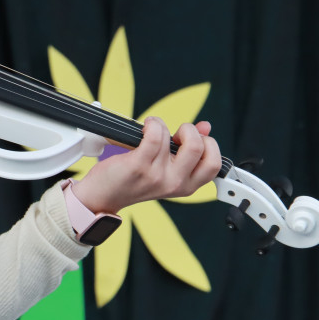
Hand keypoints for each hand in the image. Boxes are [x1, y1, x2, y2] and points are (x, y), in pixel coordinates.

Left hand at [70, 117, 220, 213]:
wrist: (104, 195)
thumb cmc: (134, 179)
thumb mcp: (167, 168)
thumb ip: (187, 150)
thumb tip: (205, 126)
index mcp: (186, 186)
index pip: (214, 164)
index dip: (208, 144)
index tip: (192, 140)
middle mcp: (175, 183)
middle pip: (200, 148)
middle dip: (190, 130)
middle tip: (175, 134)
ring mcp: (157, 175)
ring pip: (172, 137)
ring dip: (161, 125)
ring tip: (151, 130)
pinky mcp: (139, 166)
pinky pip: (154, 135)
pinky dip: (151, 124)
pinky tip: (144, 127)